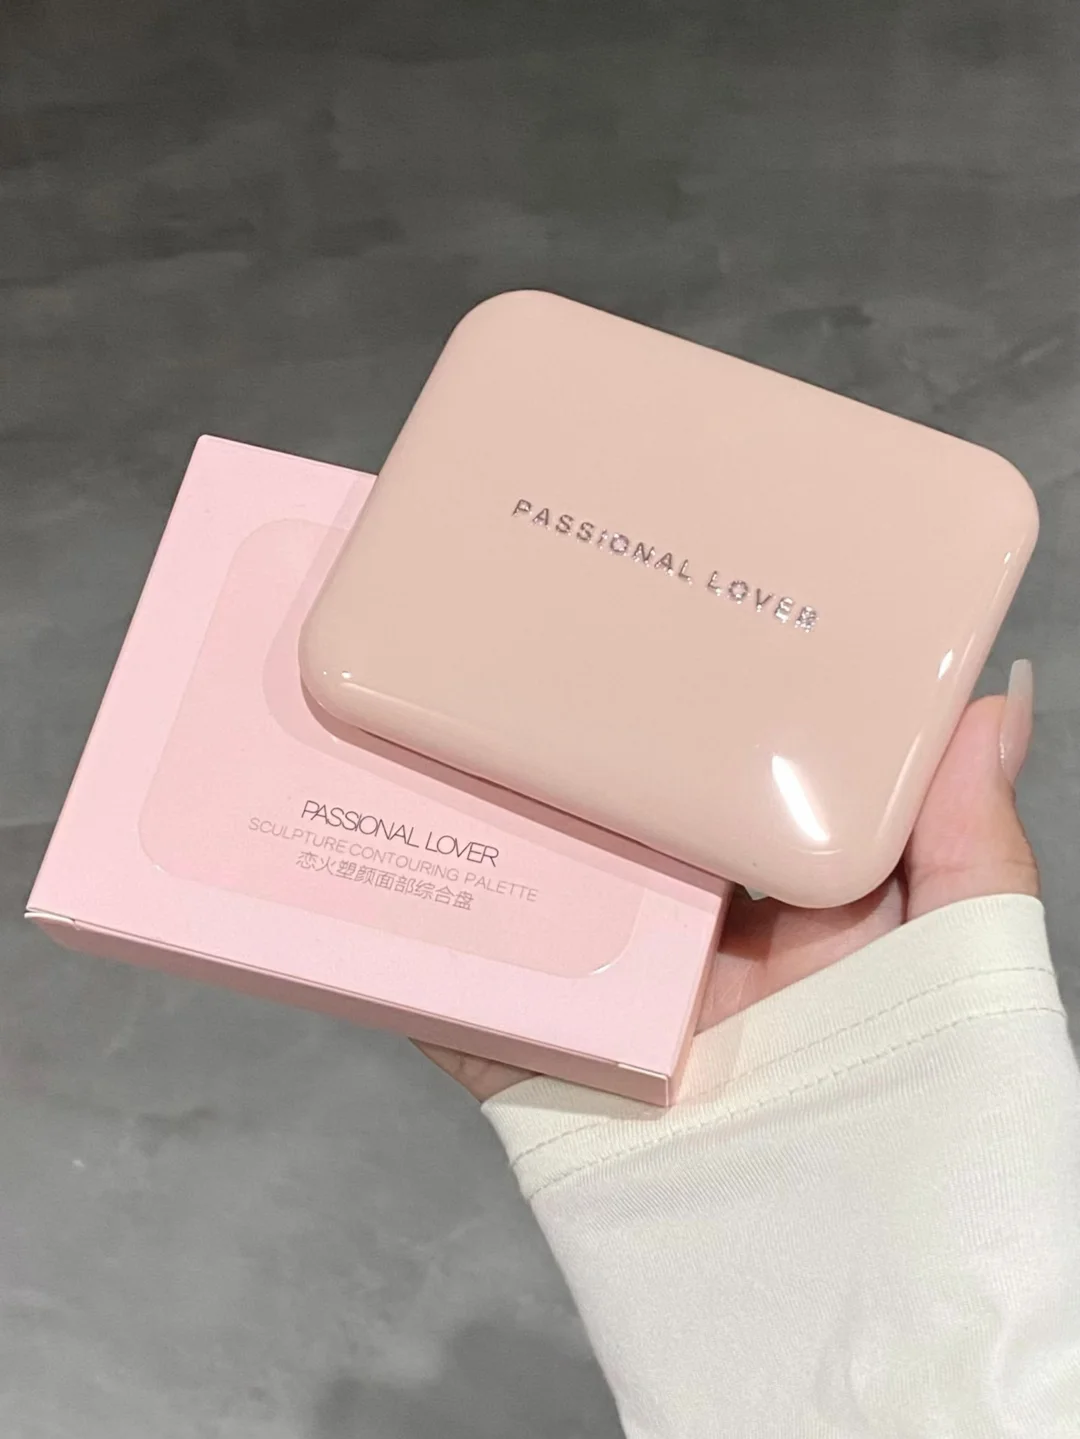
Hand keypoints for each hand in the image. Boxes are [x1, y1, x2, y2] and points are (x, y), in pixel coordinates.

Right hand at [421, 663, 1037, 1101]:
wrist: (852, 1320)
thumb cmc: (940, 1140)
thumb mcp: (971, 970)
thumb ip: (973, 844)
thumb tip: (994, 696)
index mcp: (790, 908)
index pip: (729, 780)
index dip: (691, 703)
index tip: (647, 605)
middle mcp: (697, 946)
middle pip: (614, 826)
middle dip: (563, 745)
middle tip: (507, 636)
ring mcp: (617, 1006)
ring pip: (533, 894)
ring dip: (476, 824)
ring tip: (415, 718)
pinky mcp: (547, 1071)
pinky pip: (466, 997)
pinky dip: (414, 948)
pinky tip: (367, 864)